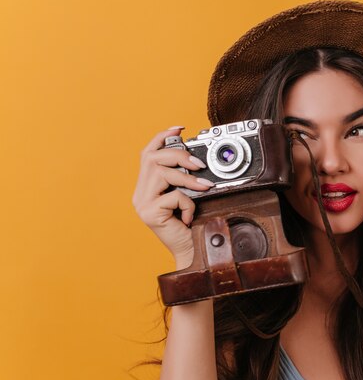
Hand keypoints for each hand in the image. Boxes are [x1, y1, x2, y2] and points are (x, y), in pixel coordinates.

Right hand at [132, 126, 214, 266]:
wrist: (192, 252)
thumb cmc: (192, 225)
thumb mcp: (188, 196)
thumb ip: (184, 179)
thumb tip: (195, 157)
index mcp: (146, 187)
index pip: (147, 153)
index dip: (162, 137)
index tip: (179, 127)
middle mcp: (140, 194)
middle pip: (152, 158)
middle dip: (178, 155)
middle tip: (199, 164)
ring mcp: (142, 204)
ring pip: (160, 173)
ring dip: (187, 178)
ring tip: (204, 187)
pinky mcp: (150, 214)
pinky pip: (172, 196)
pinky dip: (187, 202)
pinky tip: (190, 215)